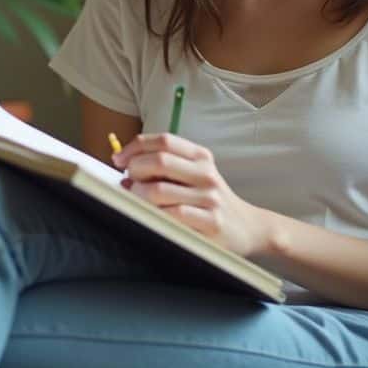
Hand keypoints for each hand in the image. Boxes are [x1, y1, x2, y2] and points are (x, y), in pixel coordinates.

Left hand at [111, 132, 267, 256]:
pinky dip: (153, 215)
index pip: (163, 140)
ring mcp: (209, 198)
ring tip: (138, 201)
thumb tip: (124, 170)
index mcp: (201, 157)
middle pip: (159, 160)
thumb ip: (164, 168)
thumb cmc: (211, 200)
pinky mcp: (210, 223)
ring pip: (159, 190)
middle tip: (130, 181)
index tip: (119, 159)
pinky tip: (152, 217)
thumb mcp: (194, 175)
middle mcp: (206, 173)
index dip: (135, 147)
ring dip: (138, 196)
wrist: (249, 227)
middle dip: (135, 170)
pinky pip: (171, 215)